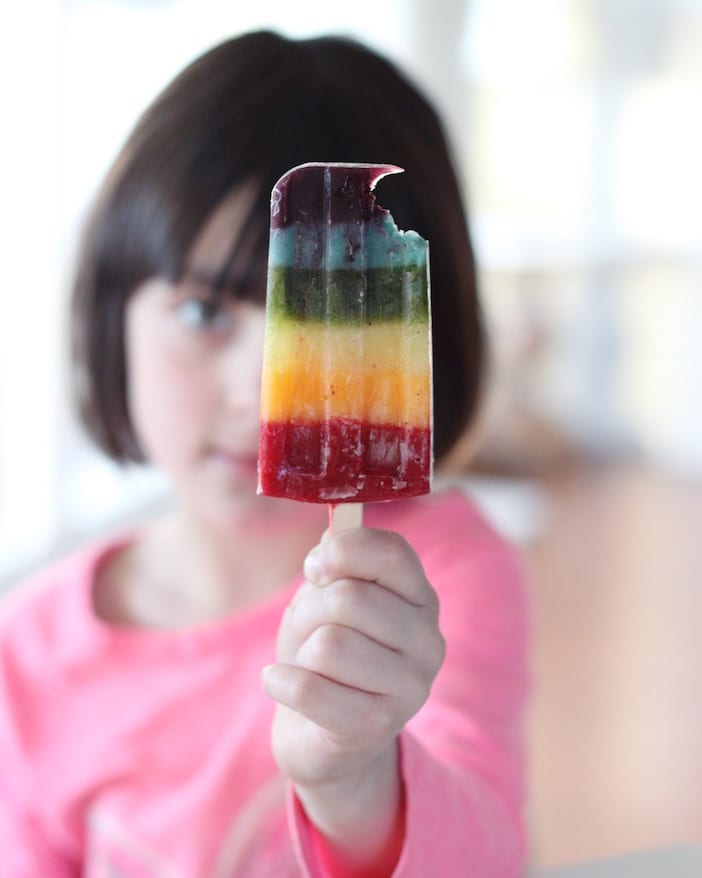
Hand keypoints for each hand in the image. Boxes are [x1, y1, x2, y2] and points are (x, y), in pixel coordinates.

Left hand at [262, 526, 444, 866]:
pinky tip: (283, 684)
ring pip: (329, 645)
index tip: (316, 569)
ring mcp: (411, 688)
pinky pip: (309, 689)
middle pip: (348, 599)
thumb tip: (327, 546)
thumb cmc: (326, 653)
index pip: (391, 553)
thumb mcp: (326, 598)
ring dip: (302, 652)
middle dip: (309, 612)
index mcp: (420, 598)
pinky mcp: (378, 727)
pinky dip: (281, 681)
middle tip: (308, 631)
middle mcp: (428, 640)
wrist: (322, 735)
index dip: (343, 551)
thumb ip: (333, 565)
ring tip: (309, 665)